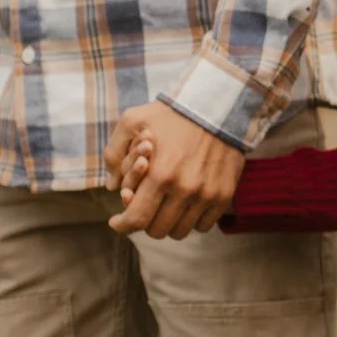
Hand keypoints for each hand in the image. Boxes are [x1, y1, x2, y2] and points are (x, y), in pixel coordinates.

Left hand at [103, 102, 245, 238]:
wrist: (218, 105)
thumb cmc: (171, 113)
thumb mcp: (132, 121)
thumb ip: (114, 153)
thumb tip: (112, 186)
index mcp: (160, 174)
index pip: (136, 219)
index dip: (123, 225)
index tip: (117, 221)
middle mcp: (184, 189)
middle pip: (157, 230)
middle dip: (145, 221)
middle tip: (144, 207)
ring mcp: (206, 194)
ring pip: (180, 232)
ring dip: (168, 223)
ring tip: (165, 206)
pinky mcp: (224, 195)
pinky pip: (203, 225)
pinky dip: (191, 220)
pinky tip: (185, 205)